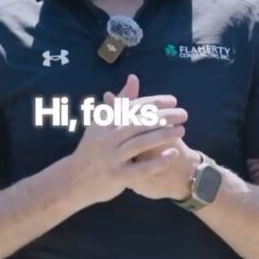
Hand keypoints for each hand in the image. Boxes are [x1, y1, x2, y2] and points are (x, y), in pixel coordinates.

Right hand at [103, 79, 198, 200]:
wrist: (74, 180)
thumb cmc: (93, 148)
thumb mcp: (102, 123)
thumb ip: (121, 101)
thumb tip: (134, 78)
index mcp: (104, 123)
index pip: (132, 108)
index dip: (154, 103)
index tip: (173, 101)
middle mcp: (107, 138)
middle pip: (139, 123)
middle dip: (164, 117)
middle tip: (184, 114)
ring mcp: (112, 158)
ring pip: (141, 143)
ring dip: (163, 135)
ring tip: (182, 130)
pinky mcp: (117, 176)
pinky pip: (141, 168)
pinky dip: (158, 161)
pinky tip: (173, 154)